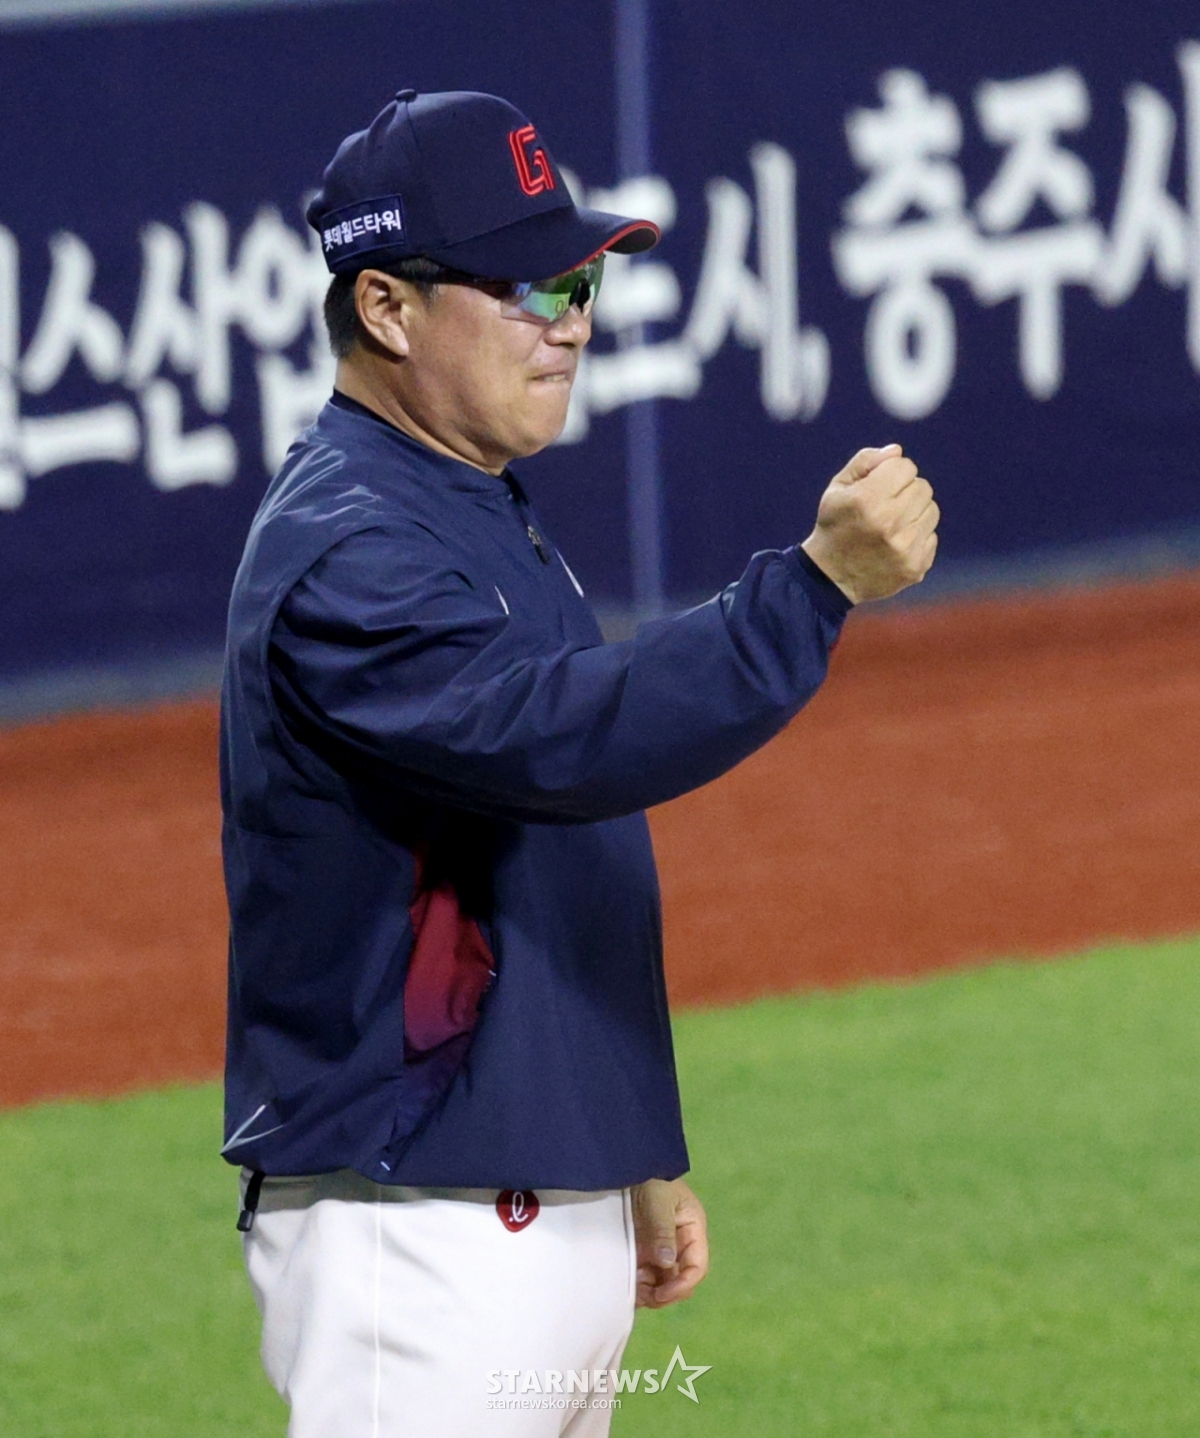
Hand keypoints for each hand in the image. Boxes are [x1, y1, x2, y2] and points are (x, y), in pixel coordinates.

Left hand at [631, 1177, 708, 1307]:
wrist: (628, 1167)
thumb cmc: (650, 1179)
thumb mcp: (658, 1201)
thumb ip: (662, 1230)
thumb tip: (667, 1262)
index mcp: (692, 1231)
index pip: (697, 1267)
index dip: (683, 1285)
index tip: (663, 1293)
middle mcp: (679, 1244)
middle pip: (679, 1280)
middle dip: (664, 1293)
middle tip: (644, 1296)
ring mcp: (661, 1250)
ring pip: (662, 1283)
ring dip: (649, 1292)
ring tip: (633, 1289)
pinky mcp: (644, 1251)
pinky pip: (646, 1276)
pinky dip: (638, 1285)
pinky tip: (628, 1285)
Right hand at [801, 444, 938, 603]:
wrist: (830, 578)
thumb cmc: (835, 526)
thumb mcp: (838, 489)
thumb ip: (865, 462)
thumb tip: (897, 452)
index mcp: (867, 499)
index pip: (906, 467)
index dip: (892, 472)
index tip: (879, 485)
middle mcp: (889, 523)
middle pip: (922, 487)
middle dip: (906, 491)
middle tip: (887, 505)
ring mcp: (905, 547)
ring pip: (931, 510)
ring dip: (915, 513)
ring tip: (893, 524)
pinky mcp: (915, 566)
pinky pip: (931, 536)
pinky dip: (917, 537)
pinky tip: (896, 544)